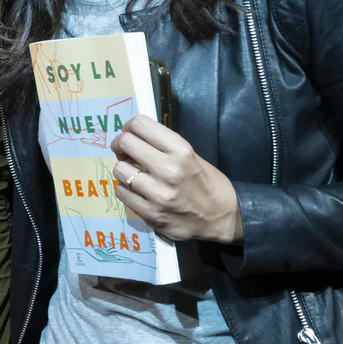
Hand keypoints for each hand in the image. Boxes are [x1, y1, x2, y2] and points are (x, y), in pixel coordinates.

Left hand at [110, 115, 242, 244]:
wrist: (222, 218)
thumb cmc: (207, 183)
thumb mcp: (193, 156)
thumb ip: (165, 146)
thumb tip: (136, 136)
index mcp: (181, 151)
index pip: (140, 125)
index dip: (130, 126)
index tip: (130, 132)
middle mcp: (168, 170)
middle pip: (126, 143)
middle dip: (121, 144)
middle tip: (125, 150)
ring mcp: (158, 194)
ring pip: (120, 169)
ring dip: (123, 169)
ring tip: (133, 172)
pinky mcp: (151, 214)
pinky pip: (121, 192)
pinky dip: (125, 188)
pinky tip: (135, 189)